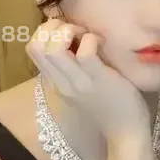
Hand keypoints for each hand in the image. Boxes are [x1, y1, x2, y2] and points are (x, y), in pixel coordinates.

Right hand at [27, 19, 151, 142]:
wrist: (126, 132)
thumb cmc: (111, 106)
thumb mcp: (84, 87)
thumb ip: (74, 69)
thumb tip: (75, 40)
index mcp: (57, 83)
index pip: (33, 49)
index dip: (46, 32)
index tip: (69, 33)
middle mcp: (62, 83)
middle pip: (35, 45)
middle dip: (54, 27)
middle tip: (77, 31)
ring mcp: (78, 82)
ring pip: (52, 48)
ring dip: (69, 31)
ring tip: (87, 35)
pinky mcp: (98, 80)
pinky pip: (85, 53)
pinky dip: (91, 40)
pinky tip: (101, 43)